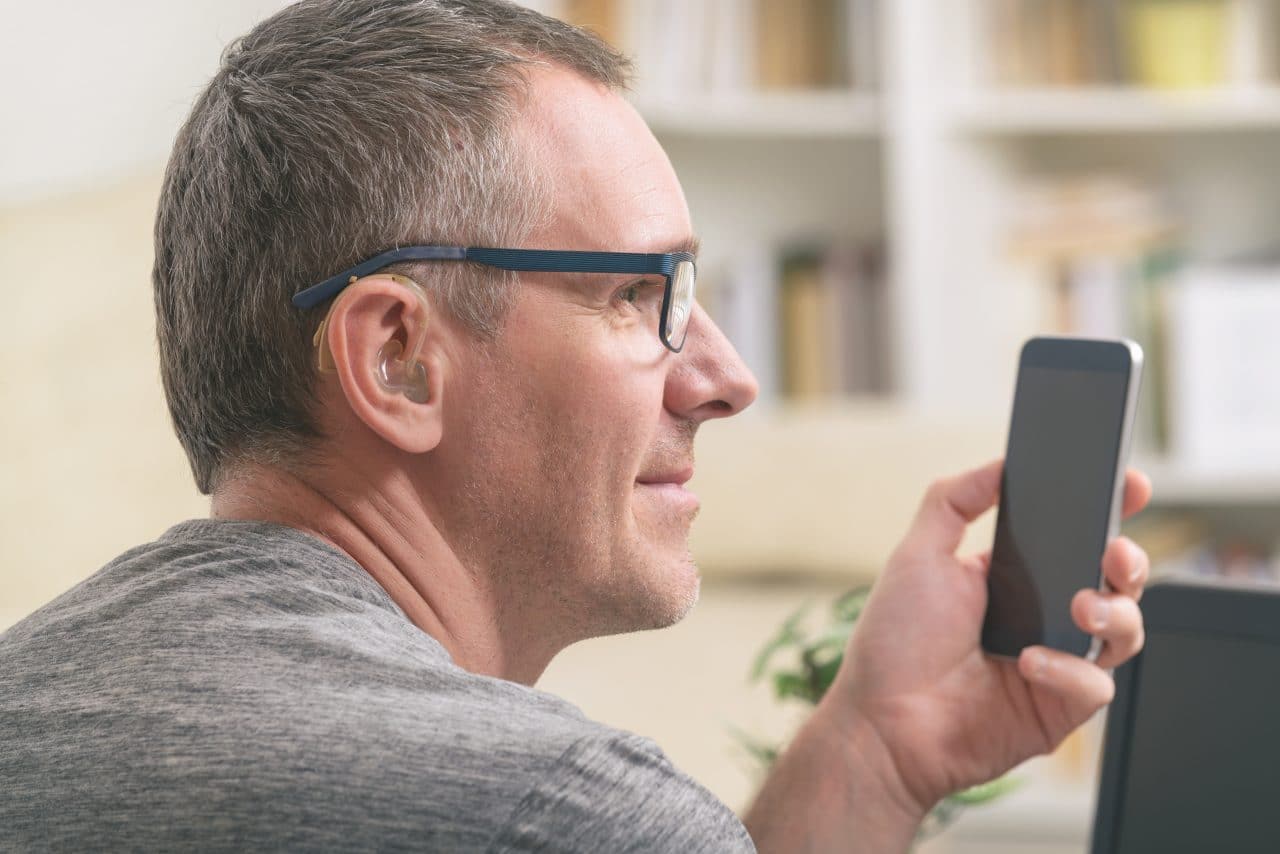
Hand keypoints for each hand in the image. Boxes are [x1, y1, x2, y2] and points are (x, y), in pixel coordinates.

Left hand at [828, 459, 1151, 812]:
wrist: (881, 721)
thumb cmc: (894, 643)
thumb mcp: (918, 555)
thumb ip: (954, 501)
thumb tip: (999, 464)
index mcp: (1016, 578)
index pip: (1077, 538)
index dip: (1111, 510)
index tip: (1129, 484)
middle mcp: (1044, 618)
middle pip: (1116, 582)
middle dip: (1131, 559)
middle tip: (1114, 552)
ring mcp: (1057, 664)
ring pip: (1125, 631)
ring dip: (1115, 613)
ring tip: (1080, 608)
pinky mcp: (1059, 709)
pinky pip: (1095, 685)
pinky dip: (1069, 670)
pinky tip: (1028, 663)